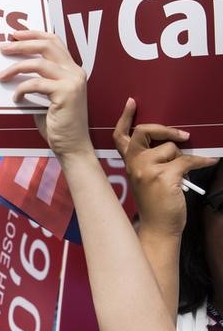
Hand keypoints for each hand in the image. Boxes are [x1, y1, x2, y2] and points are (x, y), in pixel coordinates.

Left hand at [0, 30, 90, 157]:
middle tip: (3, 48)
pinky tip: (15, 98)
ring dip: (16, 67)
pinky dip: (21, 89)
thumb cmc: (58, 125)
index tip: (15, 34)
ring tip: (1, 76)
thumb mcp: (46, 98)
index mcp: (72, 70)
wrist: (72, 147)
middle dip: (22, 44)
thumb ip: (37, 82)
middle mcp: (75, 71)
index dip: (34, 34)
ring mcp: (72, 81)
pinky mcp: (66, 93)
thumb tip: (12, 70)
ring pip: (39, 63)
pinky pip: (36, 84)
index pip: (54, 41)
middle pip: (47, 45)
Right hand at [113, 97, 217, 235]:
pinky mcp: (163, 176)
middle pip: (145, 131)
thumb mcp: (146, 178)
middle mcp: (134, 164)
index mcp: (129, 163)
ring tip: (183, 173)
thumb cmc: (155, 203)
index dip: (125, 118)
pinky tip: (209, 161)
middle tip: (182, 135)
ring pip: (170, 147)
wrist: (158, 228)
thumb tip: (175, 142)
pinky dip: (201, 161)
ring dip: (182, 158)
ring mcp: (146, 169)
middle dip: (165, 129)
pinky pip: (187, 159)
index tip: (132, 103)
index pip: (121, 136)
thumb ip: (150, 159)